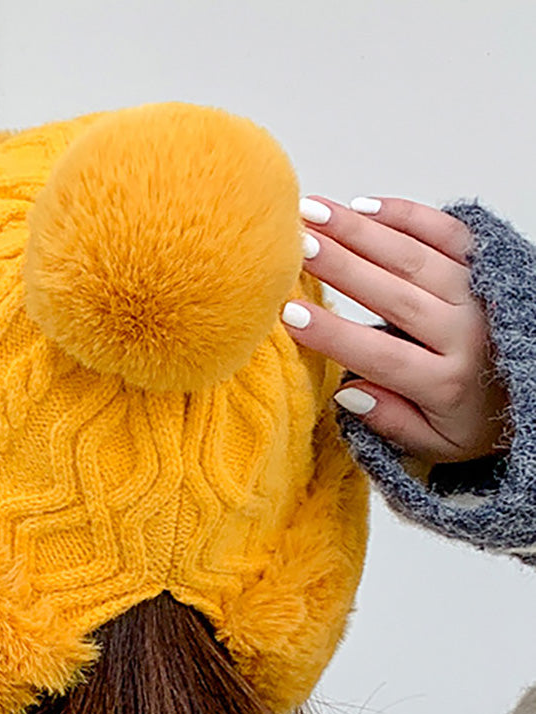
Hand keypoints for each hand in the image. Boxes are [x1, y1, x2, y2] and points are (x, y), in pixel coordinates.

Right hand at [283, 195, 512, 467]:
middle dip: (341, 266)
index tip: (291, 315)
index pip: (382, 357)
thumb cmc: (477, 418)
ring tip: (313, 214)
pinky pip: (446, 232)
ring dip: (359, 231)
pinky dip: (406, 215)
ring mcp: (478, 293)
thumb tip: (349, 393)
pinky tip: (364, 206)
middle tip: (296, 246)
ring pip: (413, 257)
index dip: (335, 335)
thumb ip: (392, 422)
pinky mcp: (487, 263)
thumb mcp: (437, 444)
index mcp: (449, 384)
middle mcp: (466, 333)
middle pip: (394, 295)